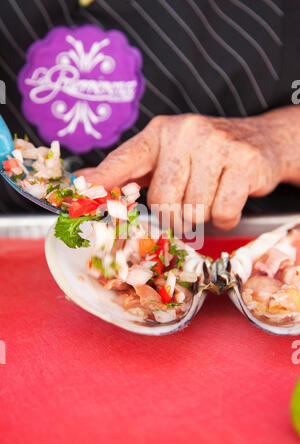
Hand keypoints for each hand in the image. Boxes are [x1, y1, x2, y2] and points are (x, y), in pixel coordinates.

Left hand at [78, 112, 287, 229]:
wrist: (260, 141)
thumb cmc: (205, 154)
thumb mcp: (166, 155)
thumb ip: (128, 170)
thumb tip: (86, 181)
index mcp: (159, 133)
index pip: (124, 160)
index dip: (102, 181)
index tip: (78, 196)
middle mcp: (185, 133)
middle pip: (162, 202)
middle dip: (174, 215)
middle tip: (188, 200)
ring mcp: (217, 145)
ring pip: (193, 212)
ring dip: (201, 216)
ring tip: (211, 193)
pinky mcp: (245, 163)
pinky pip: (222, 214)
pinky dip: (225, 217)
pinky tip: (229, 197)